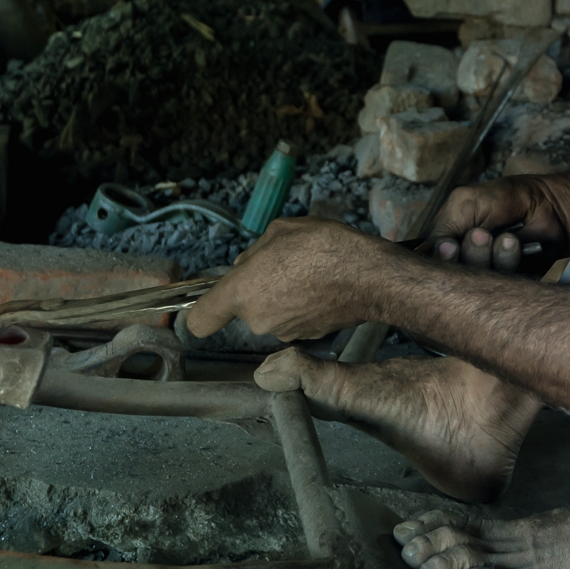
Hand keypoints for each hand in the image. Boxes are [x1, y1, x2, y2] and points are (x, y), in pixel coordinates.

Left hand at [184, 218, 404, 341]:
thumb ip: (254, 253)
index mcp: (241, 292)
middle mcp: (257, 319)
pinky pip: (294, 319)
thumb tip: (247, 266)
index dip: (200, 313)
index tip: (208, 305)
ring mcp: (283, 332)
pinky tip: (322, 287)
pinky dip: (303, 307)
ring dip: (281, 297)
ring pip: (271, 313)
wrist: (369, 276)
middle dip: (258, 289)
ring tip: (308, 274)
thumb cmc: (322, 247)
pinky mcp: (308, 338)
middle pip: (244, 309)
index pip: (200, 320)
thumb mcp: (279, 231)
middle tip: (282, 265)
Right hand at [429, 175, 569, 272]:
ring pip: (476, 284)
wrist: (546, 204)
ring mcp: (485, 276)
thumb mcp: (464, 203)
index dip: (439, 260)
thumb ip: (442, 229)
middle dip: (468, 255)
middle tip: (481, 235)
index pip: (429, 267)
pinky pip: (501, 286)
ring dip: (489, 256)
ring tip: (504, 236)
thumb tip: (427, 256)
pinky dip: (507, 260)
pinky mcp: (508, 286)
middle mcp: (462, 264)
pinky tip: (513, 242)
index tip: (451, 246)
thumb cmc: (505, 199)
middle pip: (451, 279)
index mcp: (445, 244)